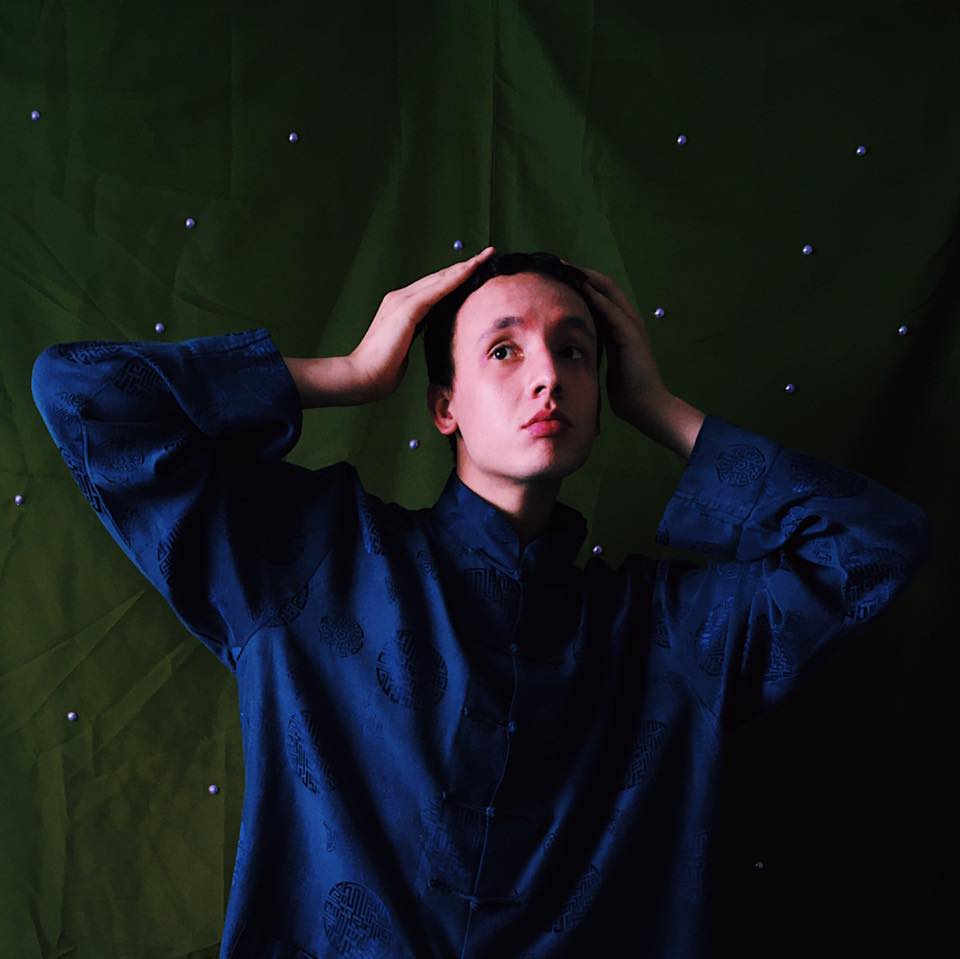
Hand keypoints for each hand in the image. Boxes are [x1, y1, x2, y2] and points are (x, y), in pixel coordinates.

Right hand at [348, 246, 495, 401]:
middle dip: (464, 265)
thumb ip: (416, 334)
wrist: (362, 376)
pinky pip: (437, 290)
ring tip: (485, 257)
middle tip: (487, 254)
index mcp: (400, 307)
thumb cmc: (382, 370)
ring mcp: (401, 301)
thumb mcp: (404, 348)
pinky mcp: (406, 310)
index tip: (475, 270)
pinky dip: (455, 279)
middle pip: (439, 277)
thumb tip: (432, 333)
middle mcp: (400, 297)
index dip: (454, 277)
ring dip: (465, 266)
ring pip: (440, 278)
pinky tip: (471, 271)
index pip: (433, 287)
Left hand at [560, 258, 670, 423]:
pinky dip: (596, 297)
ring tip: (566, 268)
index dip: (581, 283)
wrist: (647, 407)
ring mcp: (631, 326)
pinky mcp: (630, 336)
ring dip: (587, 278)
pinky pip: (612, 311)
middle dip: (581, 273)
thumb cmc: (627, 392)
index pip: (600, 296)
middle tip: (559, 264)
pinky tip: (580, 288)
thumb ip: (598, 351)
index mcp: (620, 327)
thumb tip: (576, 350)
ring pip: (609, 292)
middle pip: (604, 286)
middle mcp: (627, 321)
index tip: (559, 275)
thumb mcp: (607, 364)